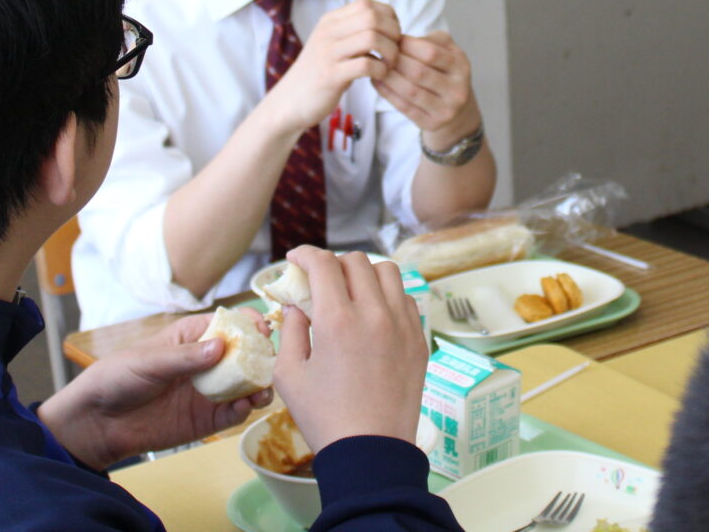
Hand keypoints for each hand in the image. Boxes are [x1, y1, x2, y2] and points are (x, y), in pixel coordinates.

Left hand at [35, 313, 272, 470]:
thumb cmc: (117, 377)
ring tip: (261, 391)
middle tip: (269, 364)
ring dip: (258, 386)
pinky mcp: (206, 419)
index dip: (248, 323)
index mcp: (192, 337)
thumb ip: (185, 357)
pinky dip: (243, 409)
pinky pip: (233, 413)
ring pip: (245, 384)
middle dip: (261, 357)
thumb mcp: (148, 361)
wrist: (98, 422)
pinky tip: (243, 407)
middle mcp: (206, 362)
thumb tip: (222, 347)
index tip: (263, 329)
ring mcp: (208, 391)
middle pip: (245, 354)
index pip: (228, 323)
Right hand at [258, 0, 401, 138]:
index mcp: (330, 21)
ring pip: (372, 38)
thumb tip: (387, 23)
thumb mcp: (332, 44)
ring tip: (388, 64)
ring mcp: (327, 53)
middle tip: (394, 51)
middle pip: (372, 17)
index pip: (367, 4)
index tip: (392, 35)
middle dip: (393, 33)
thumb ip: (353, 31)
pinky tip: (378, 77)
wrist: (289, 102)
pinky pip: (366, 65)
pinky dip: (381, 70)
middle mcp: (327, 32)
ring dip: (390, 52)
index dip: (388, 17)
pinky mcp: (330, 76)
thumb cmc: (319, 74)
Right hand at [273, 247, 428, 449]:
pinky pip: (407, 299)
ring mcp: (402, 325)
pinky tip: (375, 313)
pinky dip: (389, 296)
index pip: (323, 264)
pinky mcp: (418, 340)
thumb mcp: (289, 375)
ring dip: (366, 273)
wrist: (371, 453)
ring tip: (352, 290)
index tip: (295, 259)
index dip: (305, 254)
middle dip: (333, 263)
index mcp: (337, 320)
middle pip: (357, 261)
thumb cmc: (324, 417)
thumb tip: (296, 306)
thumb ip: (289, 331)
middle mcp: (374, 314)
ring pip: (389, 272)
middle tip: (320, 279)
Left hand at [376, 31, 479, 146]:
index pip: (430, 53)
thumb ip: (429, 40)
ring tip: (376, 67)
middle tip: (380, 54)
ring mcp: (446, 110)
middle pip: (419, 72)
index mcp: (461, 66)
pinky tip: (378, 82)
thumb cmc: (445, 71)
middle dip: (395, 61)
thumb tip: (399, 39)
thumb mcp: (447, 50)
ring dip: (388, 78)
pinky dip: (387, 93)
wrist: (456, 109)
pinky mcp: (432, 124)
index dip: (407, 45)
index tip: (392, 40)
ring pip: (410, 91)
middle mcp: (457, 89)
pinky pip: (405, 107)